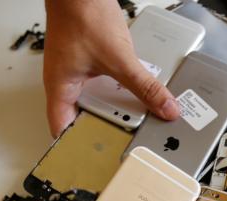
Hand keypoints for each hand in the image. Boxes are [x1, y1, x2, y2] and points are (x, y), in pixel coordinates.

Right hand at [43, 0, 178, 137]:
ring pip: (94, 102)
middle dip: (103, 130)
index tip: (96, 159)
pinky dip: (117, 92)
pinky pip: (102, 85)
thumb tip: (165, 108)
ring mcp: (75, 73)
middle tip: (123, 142)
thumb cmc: (81, 15)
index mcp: (61, 89)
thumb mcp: (120, 59)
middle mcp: (65, 84)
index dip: (77, 149)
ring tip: (132, 121)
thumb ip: (145, 87)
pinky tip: (132, 94)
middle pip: (82, 119)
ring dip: (112, 110)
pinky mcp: (87, 62)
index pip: (63, 131)